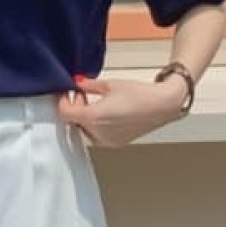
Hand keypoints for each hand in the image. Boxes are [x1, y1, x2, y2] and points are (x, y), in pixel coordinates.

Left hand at [58, 76, 187, 147]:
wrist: (162, 105)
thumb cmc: (140, 94)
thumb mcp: (109, 85)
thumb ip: (88, 85)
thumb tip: (77, 83)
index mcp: (93, 118)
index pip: (65, 113)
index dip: (63, 101)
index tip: (67, 93)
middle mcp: (98, 133)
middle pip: (74, 122)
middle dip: (75, 108)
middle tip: (82, 95)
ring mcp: (107, 141)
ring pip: (84, 130)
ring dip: (84, 117)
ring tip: (95, 103)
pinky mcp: (116, 143)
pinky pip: (97, 136)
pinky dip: (95, 125)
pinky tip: (105, 113)